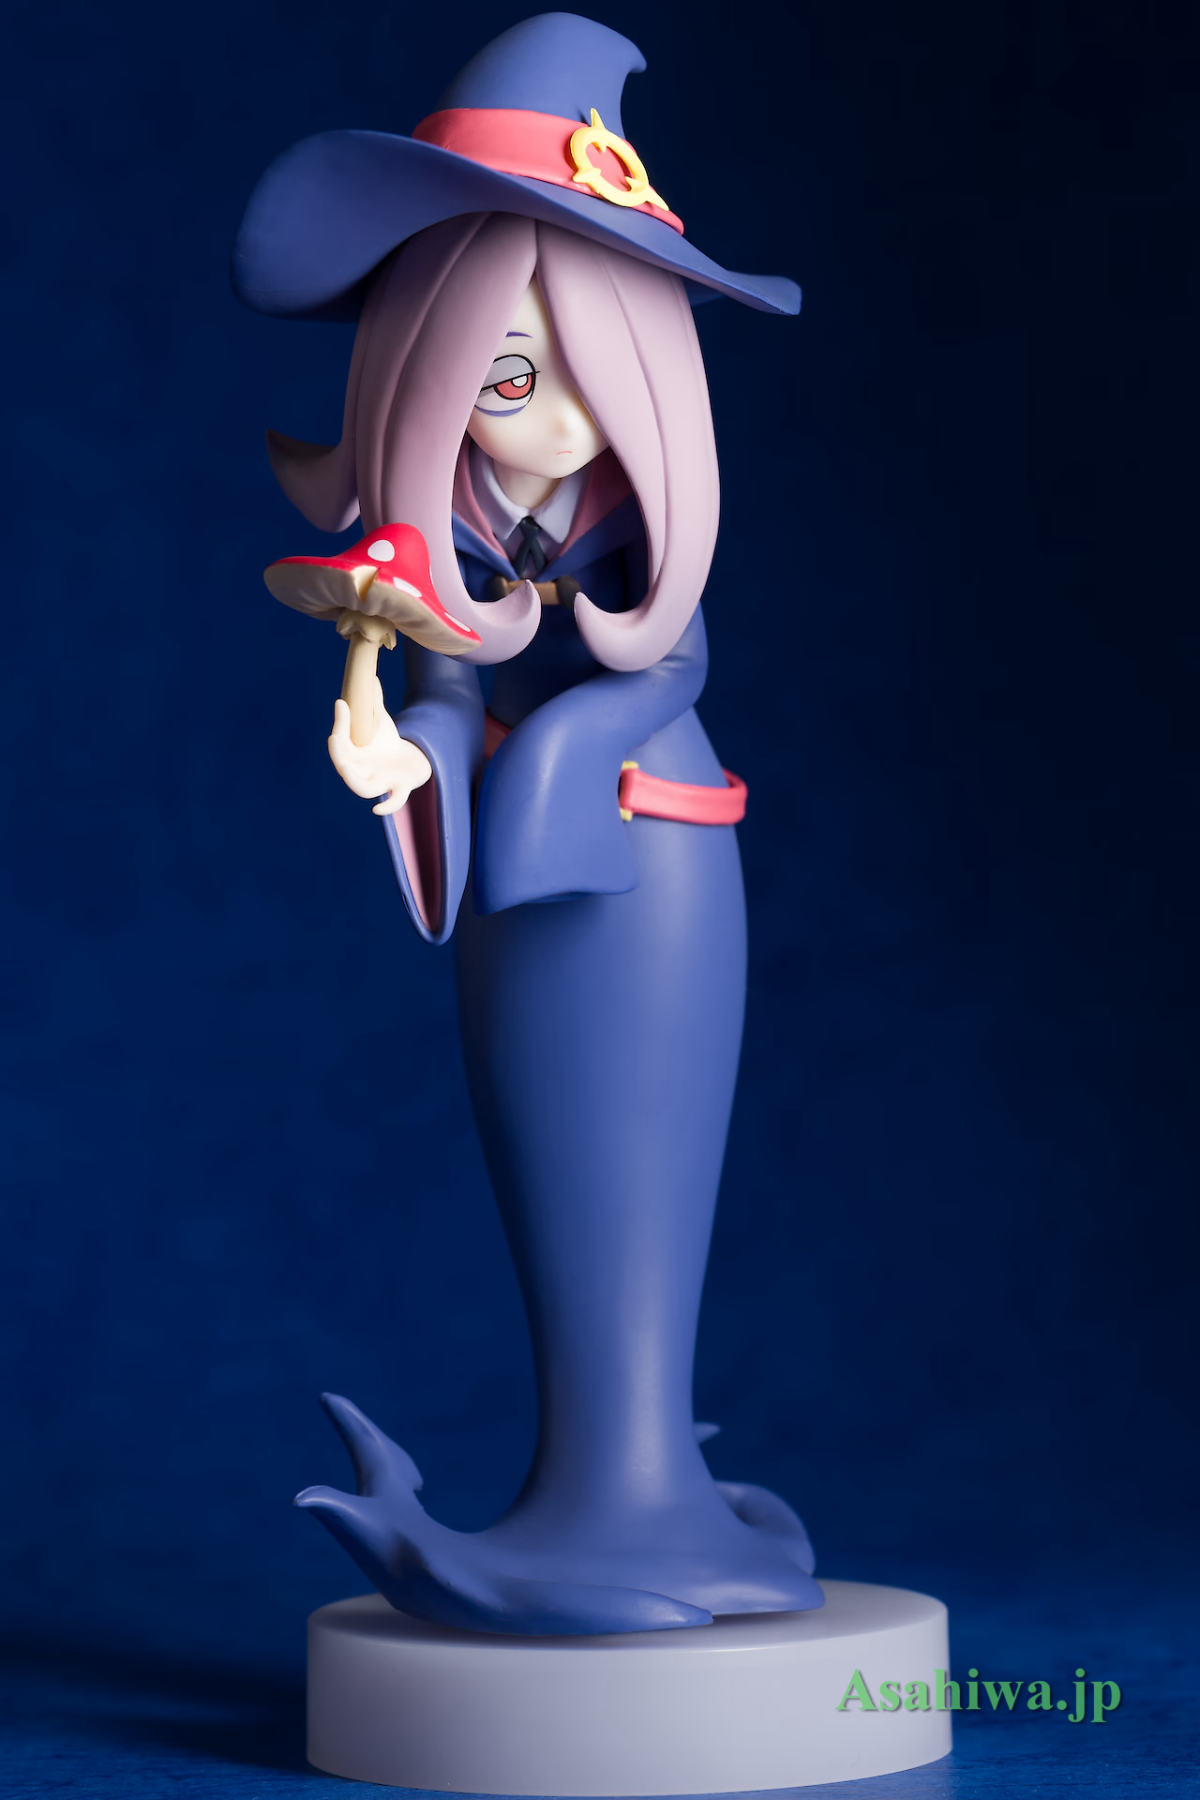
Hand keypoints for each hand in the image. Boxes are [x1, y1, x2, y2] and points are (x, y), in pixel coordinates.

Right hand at [328, 680, 431, 815]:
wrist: (412, 762)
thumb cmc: (390, 744)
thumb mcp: (381, 723)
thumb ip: (373, 703)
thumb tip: (369, 677)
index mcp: (356, 756)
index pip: (341, 743)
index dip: (340, 725)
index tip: (342, 703)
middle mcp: (364, 771)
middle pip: (345, 767)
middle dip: (338, 755)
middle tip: (335, 738)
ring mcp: (381, 782)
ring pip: (363, 789)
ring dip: (353, 781)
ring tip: (346, 768)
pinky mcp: (401, 787)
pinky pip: (391, 802)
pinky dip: (385, 807)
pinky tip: (377, 810)